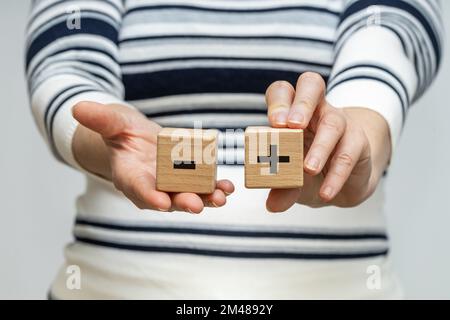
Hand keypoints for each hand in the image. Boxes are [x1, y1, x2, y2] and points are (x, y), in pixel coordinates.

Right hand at [72, 102, 233, 212]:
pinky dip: (215, 188)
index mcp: (130, 176)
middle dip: (182, 202)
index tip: (161, 203)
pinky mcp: (189, 179)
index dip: (149, 196)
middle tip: (195, 205)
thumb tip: (78, 107)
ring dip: (206, 198)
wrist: (139, 140)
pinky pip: (203, 186)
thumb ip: (100, 120)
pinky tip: (228, 188)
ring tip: (221, 197)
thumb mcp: (112, 123)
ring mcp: (172, 185)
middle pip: (168, 198)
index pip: (138, 189)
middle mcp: (153, 186)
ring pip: (189, 195)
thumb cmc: (122, 133)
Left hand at [265, 72, 390, 210]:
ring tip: (308, 169)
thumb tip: (272, 205)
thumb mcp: (292, 182)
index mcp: (291, 113)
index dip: (278, 103)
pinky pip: (348, 153)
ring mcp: (338, 122)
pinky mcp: (358, 142)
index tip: (274, 123)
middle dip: (301, 104)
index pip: (282, 92)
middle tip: (291, 126)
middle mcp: (315, 111)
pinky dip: (336, 174)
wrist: (343, 183)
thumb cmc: (308, 173)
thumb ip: (282, 189)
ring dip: (319, 146)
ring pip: (333, 123)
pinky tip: (326, 192)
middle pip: (311, 86)